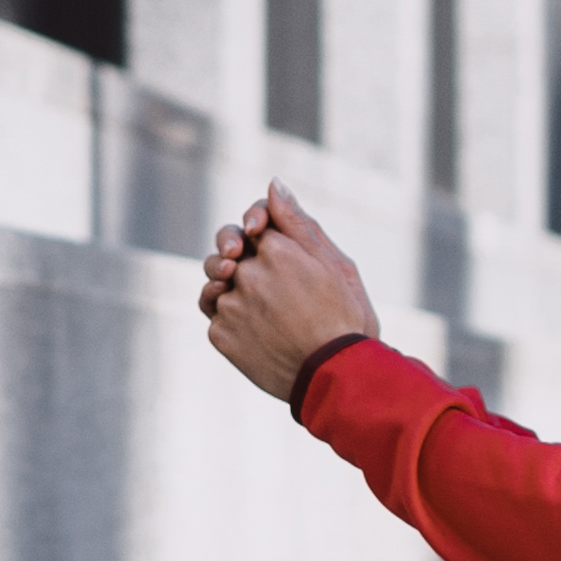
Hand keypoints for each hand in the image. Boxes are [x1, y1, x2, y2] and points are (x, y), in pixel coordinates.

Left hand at [200, 183, 381, 402]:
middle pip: (226, 253)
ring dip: (229, 290)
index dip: (258, 233)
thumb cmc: (345, 319)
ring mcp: (232, 306)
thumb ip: (298, 223)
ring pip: (215, 285)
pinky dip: (230, 321)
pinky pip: (215, 317)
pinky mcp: (220, 335)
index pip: (254, 226)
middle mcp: (248, 274)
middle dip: (236, 259)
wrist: (335, 377)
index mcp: (278, 250)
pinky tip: (258, 334)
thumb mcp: (334, 264)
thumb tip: (273, 184)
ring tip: (260, 309)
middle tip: (255, 276)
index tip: (263, 242)